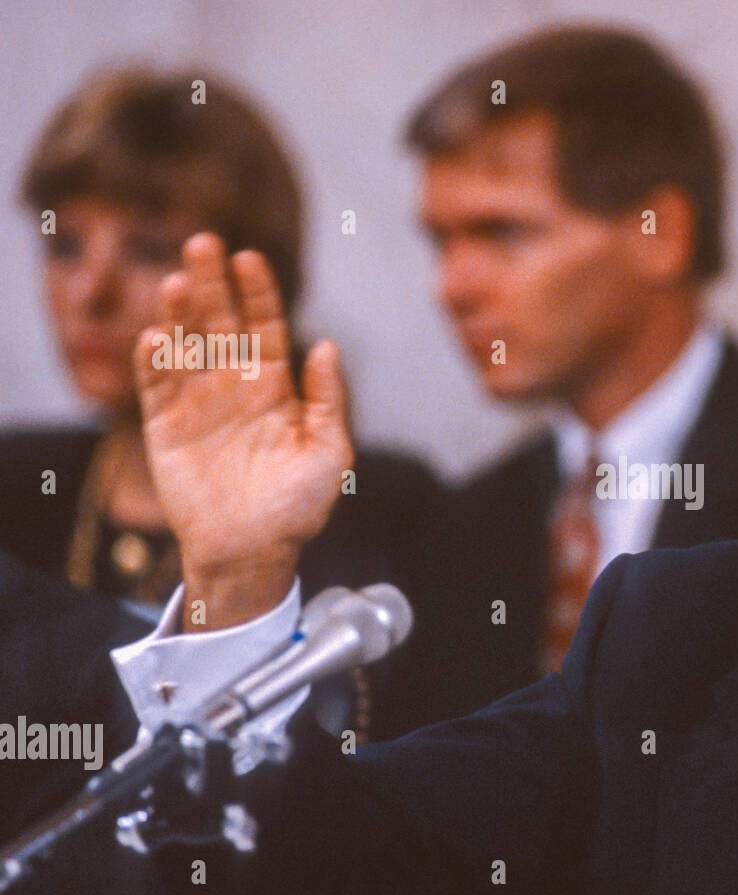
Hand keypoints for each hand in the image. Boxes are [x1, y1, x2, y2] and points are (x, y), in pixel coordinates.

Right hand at [134, 233, 352, 629]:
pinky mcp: (164, 427)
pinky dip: (153, 362)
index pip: (264, 328)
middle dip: (210, 284)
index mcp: (274, 387)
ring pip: (185, 346)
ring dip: (178, 314)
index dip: (256, 293)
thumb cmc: (298, 506)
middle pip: (219, 323)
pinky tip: (156, 338)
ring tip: (175, 281)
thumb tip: (326, 345)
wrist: (254, 551)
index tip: (249, 258)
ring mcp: (197, 403)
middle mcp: (233, 387)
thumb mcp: (327, 452)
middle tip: (202, 243)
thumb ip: (326, 401)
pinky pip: (156, 386)